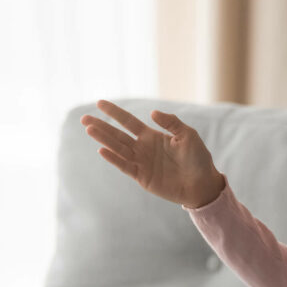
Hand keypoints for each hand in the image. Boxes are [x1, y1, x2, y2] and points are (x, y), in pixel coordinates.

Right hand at [81, 100, 225, 207]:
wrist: (203, 184)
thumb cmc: (198, 158)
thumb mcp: (188, 135)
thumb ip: (171, 123)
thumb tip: (152, 113)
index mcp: (152, 136)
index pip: (129, 121)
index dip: (114, 112)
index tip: (99, 103)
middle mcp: (143, 148)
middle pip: (117, 135)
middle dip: (101, 126)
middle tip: (84, 118)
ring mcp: (141, 163)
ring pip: (118, 149)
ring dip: (104, 139)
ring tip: (89, 129)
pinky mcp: (142, 177)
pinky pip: (125, 166)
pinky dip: (114, 159)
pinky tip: (102, 150)